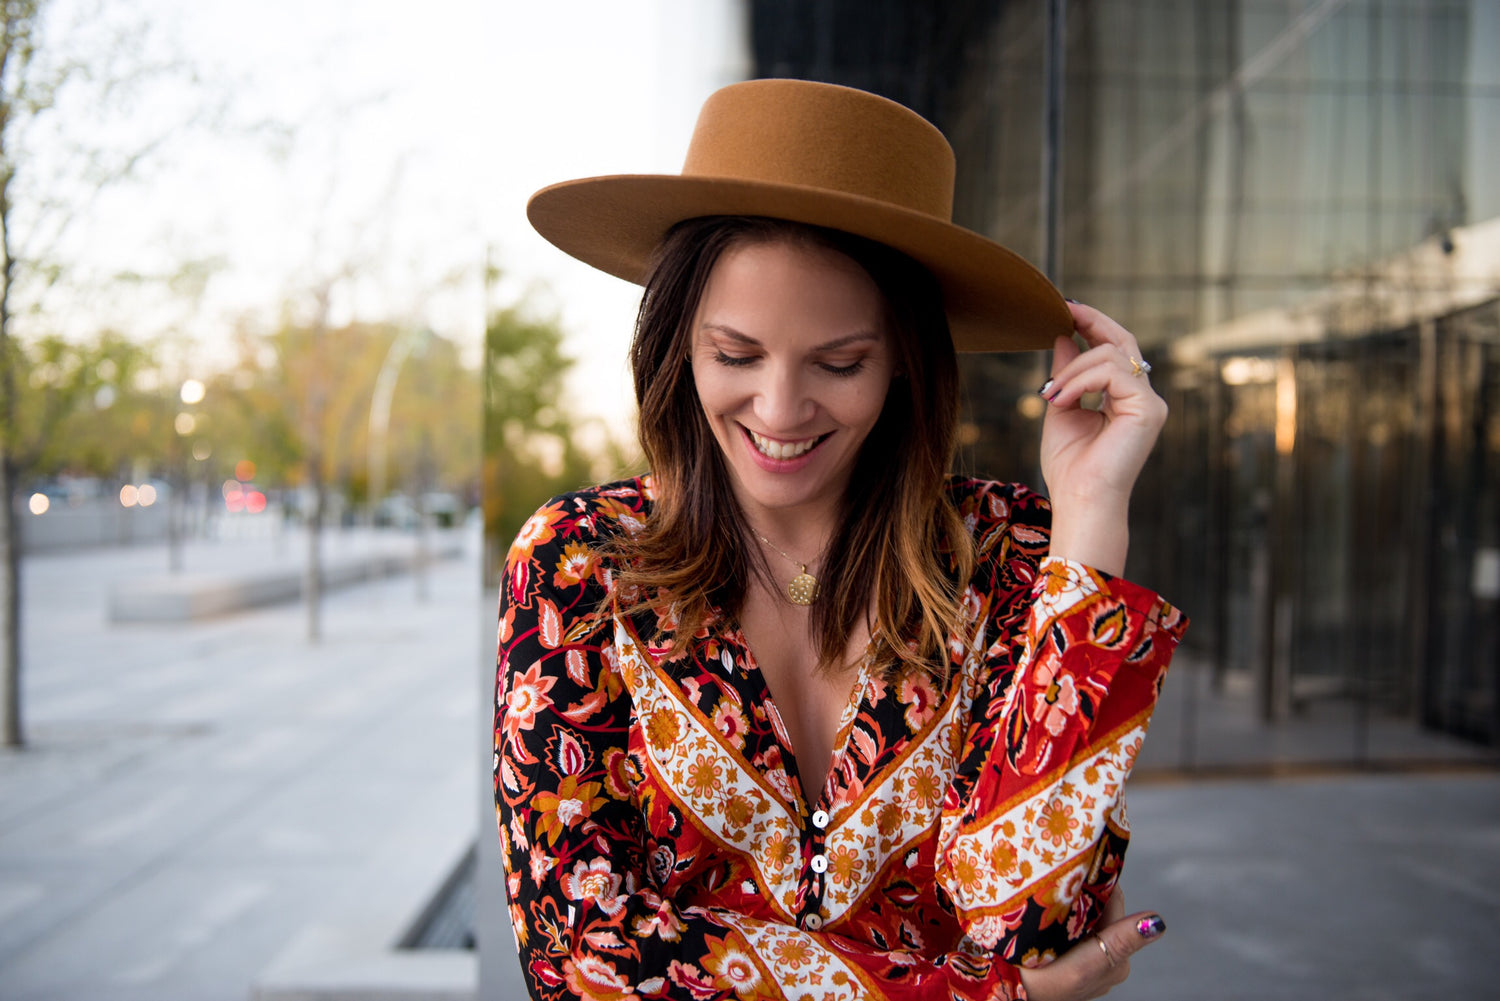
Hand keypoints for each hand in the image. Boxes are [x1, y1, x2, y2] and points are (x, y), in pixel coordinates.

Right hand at [1017, 891, 1166, 1000]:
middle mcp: (1109, 960)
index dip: (1098, 881)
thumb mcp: (1087, 961)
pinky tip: (1047, 916)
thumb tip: (1158, 922)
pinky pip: (1073, 931)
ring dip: (1071, 906)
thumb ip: (1122, 939)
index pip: (1114, 902)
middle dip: (1083, 893)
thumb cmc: (1047, 981)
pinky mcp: (1072, 962)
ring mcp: (1090, 961)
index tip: (1079, 862)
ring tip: (1051, 893)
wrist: (1010, 992)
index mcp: (1118, 957)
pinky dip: (1063, 920)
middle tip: (1059, 877)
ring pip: (1085, 918)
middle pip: (1101, 910)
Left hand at [1039, 302, 1167, 574]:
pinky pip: (1112, 373)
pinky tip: (1061, 400)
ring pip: (1112, 355)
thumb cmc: (1070, 467)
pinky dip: (1081, 381)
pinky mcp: (1148, 410)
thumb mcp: (1062, 408)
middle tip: (1064, 310)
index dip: (1093, 325)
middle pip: (1123, 342)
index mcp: (1125, 399)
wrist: (1081, 500)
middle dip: (1092, 322)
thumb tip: (1063, 337)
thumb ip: (1066, 374)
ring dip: (1073, 369)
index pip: (1115, 350)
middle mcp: (1143, 398)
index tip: (1066, 309)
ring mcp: (1150, 403)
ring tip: (1051, 395)